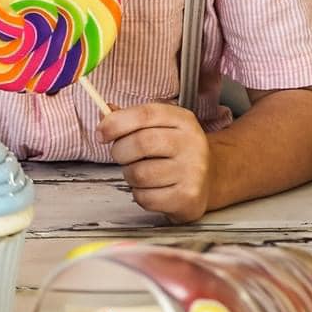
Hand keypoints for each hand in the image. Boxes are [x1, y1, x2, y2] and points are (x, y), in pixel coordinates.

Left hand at [99, 102, 214, 222]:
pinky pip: (145, 197)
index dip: (116, 122)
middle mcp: (192, 143)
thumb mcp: (159, 126)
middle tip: (121, 155)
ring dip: (130, 175)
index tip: (101, 133)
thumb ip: (130, 118)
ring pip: (139, 173)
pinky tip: (152, 188)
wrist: (210, 179)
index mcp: (183, 120)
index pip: (144, 114)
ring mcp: (192, 172)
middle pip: (140, 143)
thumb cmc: (175, 151)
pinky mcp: (188, 198)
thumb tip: (104, 113)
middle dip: (119, 151)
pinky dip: (139, 194)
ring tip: (141, 172)